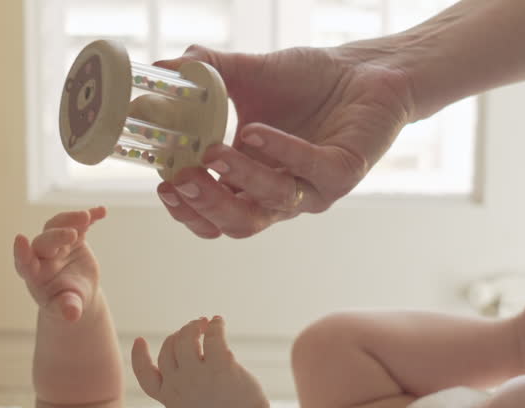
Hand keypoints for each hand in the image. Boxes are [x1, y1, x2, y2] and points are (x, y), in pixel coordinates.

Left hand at [14, 207, 105, 321]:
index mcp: (34, 274)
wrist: (77, 294)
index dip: (22, 252)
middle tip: (71, 234)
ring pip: (57, 225)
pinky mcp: (72, 237)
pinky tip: (102, 211)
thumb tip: (72, 315)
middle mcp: (41, 255)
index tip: (20, 239)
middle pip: (44, 241)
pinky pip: (79, 224)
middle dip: (56, 236)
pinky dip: (89, 217)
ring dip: (70, 219)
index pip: (24, 262)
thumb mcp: (69, 307)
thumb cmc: (67, 303)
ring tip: (86, 217)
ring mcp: (56, 243)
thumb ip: (68, 308)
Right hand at [131, 316, 268, 407]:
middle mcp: (179, 385)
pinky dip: (215, 325)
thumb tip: (180, 364)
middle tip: (193, 329)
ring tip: (204, 323)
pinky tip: (219, 322)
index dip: (139, 357)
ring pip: (186, 338)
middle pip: (169, 349)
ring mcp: (198, 375)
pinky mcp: (220, 366)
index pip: (145, 376)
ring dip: (193, 327)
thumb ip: (179, 392)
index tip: (140, 340)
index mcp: (170, 397)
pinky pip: (213, 336)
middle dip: (178, 335)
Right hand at [154, 45, 413, 238]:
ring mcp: (313, 189)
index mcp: (250, 184)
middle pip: (238, 223)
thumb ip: (205, 72)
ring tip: (215, 152)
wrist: (364, 70)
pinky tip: (255, 131)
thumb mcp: (246, 73)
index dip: (187, 211)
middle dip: (207, 206)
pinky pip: (310, 170)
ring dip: (241, 179)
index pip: (212, 217)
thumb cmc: (306, 81)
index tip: (163, 186)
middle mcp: (280, 195)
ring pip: (273, 203)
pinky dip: (281, 152)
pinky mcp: (343, 172)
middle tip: (183, 179)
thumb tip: (160, 68)